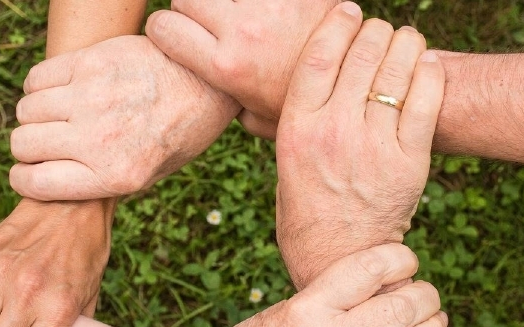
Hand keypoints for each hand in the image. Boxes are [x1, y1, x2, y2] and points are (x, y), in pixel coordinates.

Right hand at [9, 35, 240, 200]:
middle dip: (28, 148)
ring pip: (26, 110)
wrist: (207, 83)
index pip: (35, 183)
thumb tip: (51, 183)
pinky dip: (39, 87)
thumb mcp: (150, 175)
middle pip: (23, 145)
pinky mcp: (91, 62)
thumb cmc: (178, 133)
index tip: (28, 173)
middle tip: (46, 143)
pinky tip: (60, 91)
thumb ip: (101, 182)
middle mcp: (100, 139)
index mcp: (115, 175)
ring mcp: (93, 97)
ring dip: (34, 116)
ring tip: (57, 116)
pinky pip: (37, 78)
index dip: (24, 179)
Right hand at [146, 0, 343, 137]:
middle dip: (191, 7)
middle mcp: (243, 31)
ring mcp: (271, 5)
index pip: (163, 27)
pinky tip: (270, 10)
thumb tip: (207, 100)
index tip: (178, 34)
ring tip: (241, 14)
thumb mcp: (257, 118)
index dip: (165, 29)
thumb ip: (226, 105)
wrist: (361, 85)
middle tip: (209, 21)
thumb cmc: (305, 105)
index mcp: (226, 67)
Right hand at [196, 244, 445, 326]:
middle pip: (398, 309)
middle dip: (425, 295)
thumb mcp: (280, 310)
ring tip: (434, 319)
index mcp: (307, 308)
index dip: (399, 257)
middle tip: (426, 292)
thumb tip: (370, 282)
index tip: (405, 258)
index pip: (369, 270)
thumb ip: (325, 298)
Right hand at [273, 6, 444, 288]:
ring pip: (396, 71)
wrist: (338, 257)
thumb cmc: (305, 207)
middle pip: (361, 55)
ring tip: (405, 41)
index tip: (348, 10)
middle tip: (380, 30)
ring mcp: (373, 146)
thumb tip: (294, 79)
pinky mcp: (409, 162)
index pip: (318, 56)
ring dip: (405, 44)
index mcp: (297, 129)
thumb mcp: (284, 160)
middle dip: (375, 31)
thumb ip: (289, 119)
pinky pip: (426, 100)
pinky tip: (426, 63)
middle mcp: (334, 132)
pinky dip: (429, 73)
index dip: (337, 23)